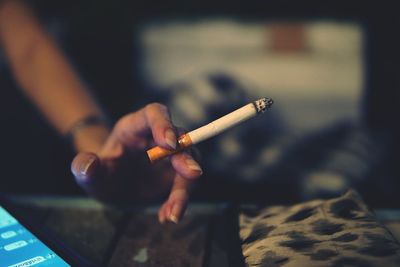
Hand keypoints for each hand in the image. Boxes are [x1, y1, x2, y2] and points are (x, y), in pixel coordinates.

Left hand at [71, 103, 202, 222]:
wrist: (113, 187)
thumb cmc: (101, 173)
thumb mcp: (87, 173)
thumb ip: (84, 166)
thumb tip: (89, 164)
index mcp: (134, 127)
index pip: (153, 113)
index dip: (164, 124)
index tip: (169, 144)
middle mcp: (156, 137)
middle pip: (179, 138)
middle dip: (186, 156)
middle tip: (192, 175)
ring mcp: (170, 154)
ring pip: (190, 161)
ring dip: (185, 187)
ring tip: (172, 214)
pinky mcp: (176, 172)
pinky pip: (186, 182)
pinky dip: (179, 200)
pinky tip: (166, 216)